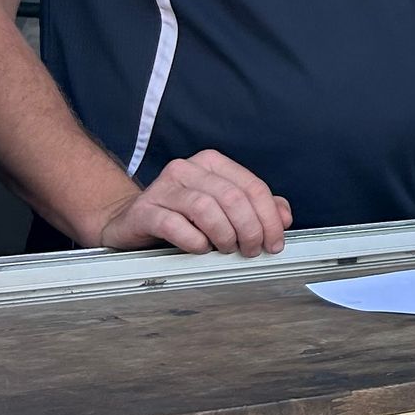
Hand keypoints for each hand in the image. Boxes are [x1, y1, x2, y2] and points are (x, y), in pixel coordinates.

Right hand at [96, 149, 292, 255]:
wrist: (131, 222)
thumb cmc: (182, 216)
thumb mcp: (223, 209)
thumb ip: (256, 208)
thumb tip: (284, 215)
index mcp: (212, 163)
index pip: (252, 186)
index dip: (269, 218)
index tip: (275, 243)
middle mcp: (187, 169)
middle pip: (233, 197)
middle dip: (250, 229)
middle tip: (251, 251)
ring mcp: (163, 188)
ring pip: (206, 208)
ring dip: (224, 235)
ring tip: (226, 249)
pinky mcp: (145, 210)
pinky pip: (175, 225)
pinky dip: (195, 241)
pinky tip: (200, 248)